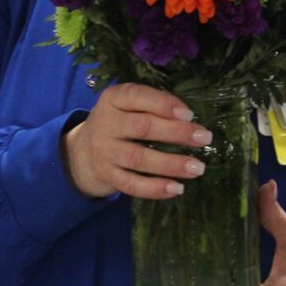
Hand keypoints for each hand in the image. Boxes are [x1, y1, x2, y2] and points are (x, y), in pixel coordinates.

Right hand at [62, 82, 211, 199]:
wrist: (81, 153)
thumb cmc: (118, 123)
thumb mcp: (126, 106)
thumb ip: (152, 106)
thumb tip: (190, 119)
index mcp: (113, 99)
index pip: (137, 96)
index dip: (163, 104)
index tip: (190, 114)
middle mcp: (105, 123)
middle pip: (142, 127)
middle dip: (176, 132)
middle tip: (204, 138)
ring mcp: (104, 151)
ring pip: (139, 158)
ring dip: (171, 164)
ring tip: (197, 168)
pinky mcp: (106, 176)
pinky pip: (132, 184)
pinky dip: (155, 188)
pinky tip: (177, 188)